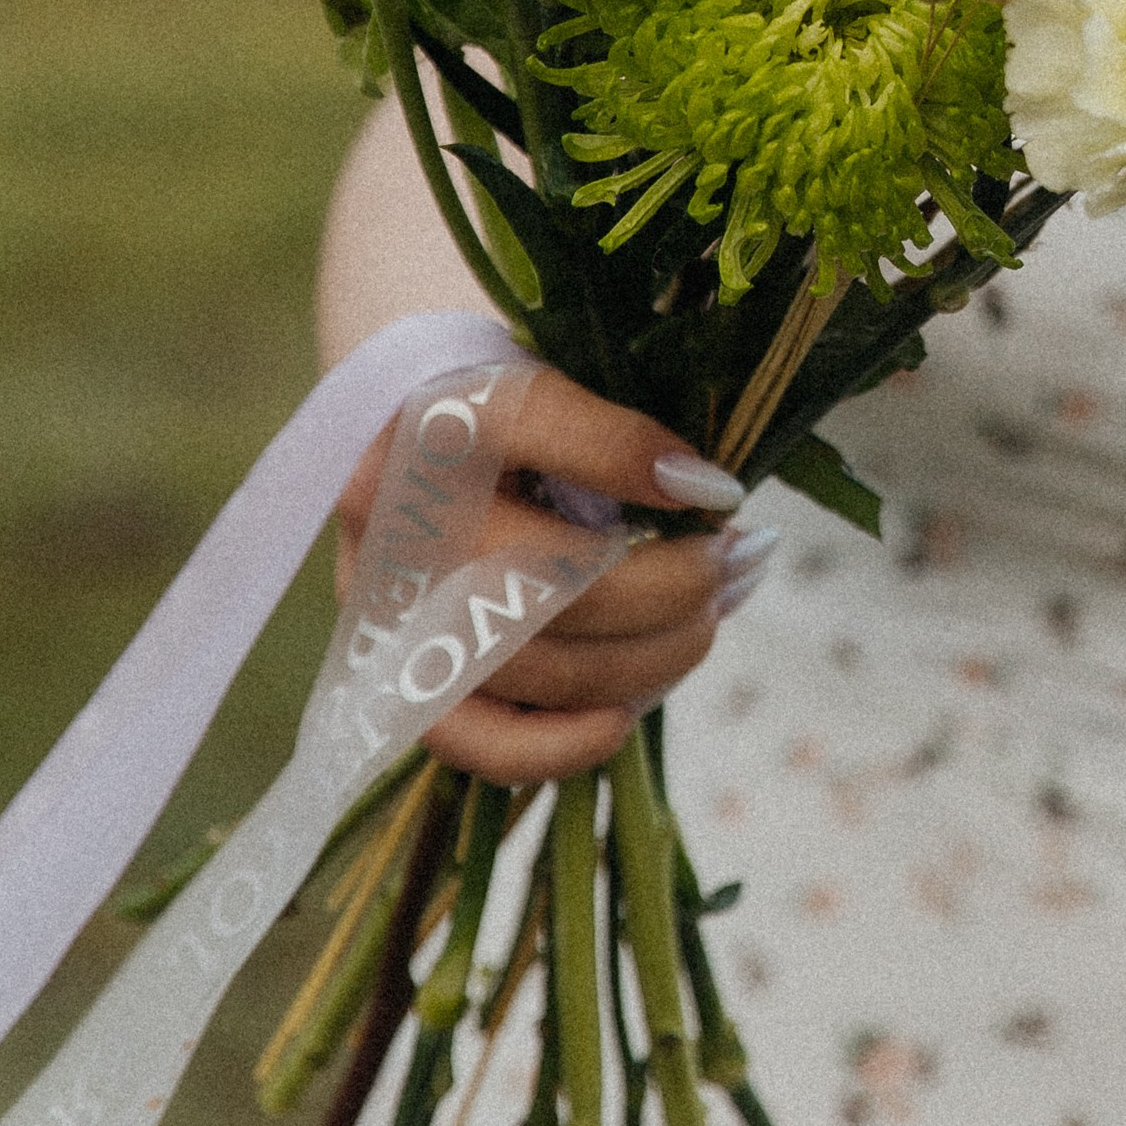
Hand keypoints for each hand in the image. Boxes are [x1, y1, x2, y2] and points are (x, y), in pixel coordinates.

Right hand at [333, 365, 775, 784]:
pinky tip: (622, 716)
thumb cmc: (503, 409)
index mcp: (433, 416)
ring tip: (709, 615)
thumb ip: (622, 429)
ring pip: (538, 666)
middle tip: (735, 562)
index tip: (721, 492)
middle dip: (676, 587)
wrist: (396, 437)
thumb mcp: (555, 380)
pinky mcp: (394, 677)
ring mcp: (390, 606)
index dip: (633, 459)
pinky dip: (560, 745)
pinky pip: (475, 741)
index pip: (535, 423)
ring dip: (652, 657)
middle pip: (555, 578)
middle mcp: (397, 514)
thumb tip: (713, 500)